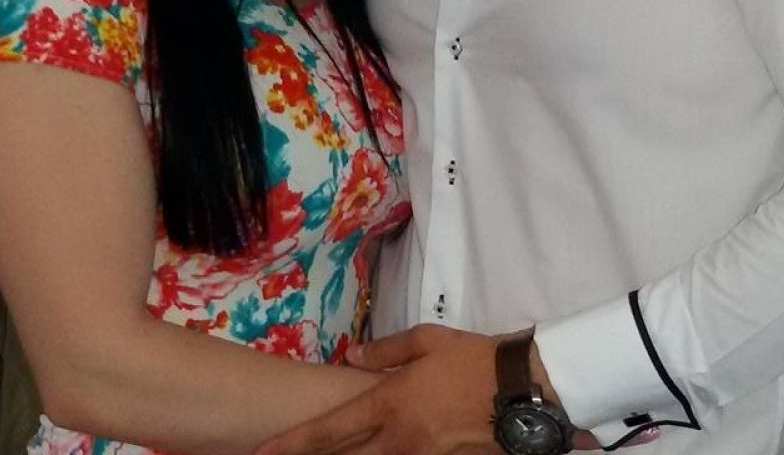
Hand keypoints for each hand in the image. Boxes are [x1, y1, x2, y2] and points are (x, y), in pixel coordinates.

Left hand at [253, 324, 499, 454]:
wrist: (520, 390)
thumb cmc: (473, 359)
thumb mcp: (427, 340)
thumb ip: (385, 350)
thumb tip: (351, 357)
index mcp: (390, 403)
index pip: (330, 431)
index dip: (293, 444)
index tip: (263, 452)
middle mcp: (398, 439)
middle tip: (278, 454)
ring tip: (322, 453)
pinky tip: (379, 451)